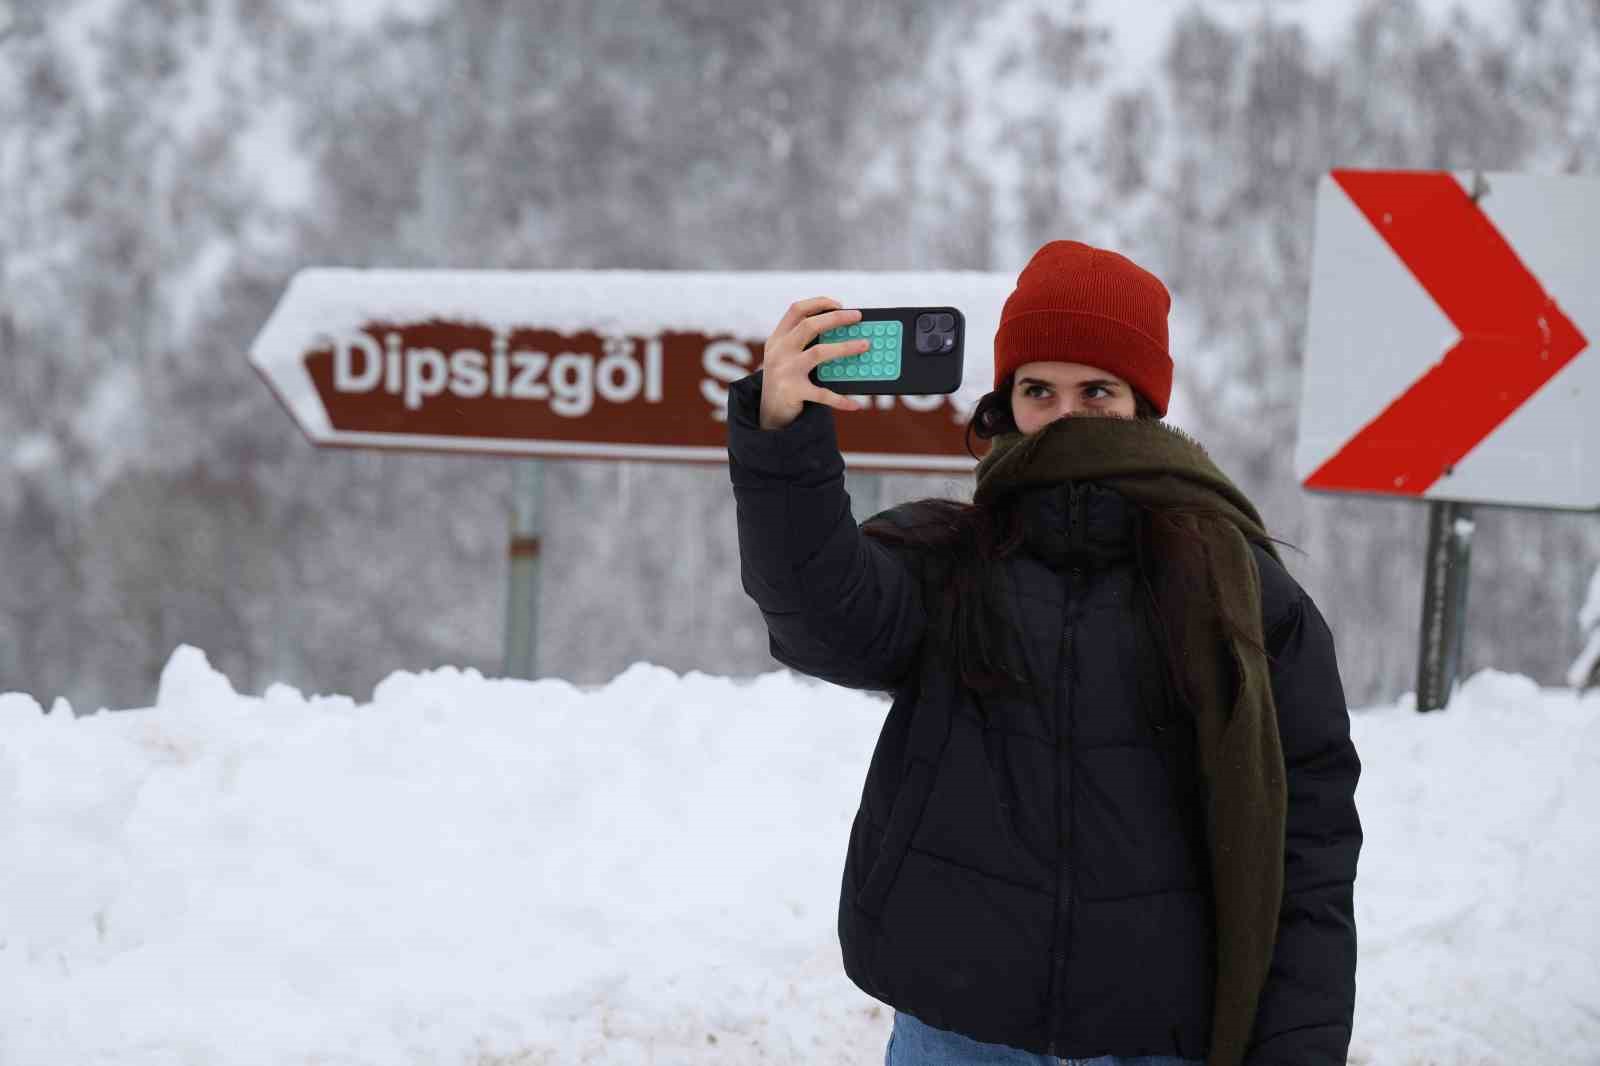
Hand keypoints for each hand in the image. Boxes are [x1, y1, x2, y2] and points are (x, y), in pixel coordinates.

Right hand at [758, 297, 871, 429]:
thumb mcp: (786, 356)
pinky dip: (840, 399)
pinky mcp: (792, 392)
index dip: (818, 303)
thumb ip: (804, 342)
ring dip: (845, 347)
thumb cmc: (786, 379)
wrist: (769, 412)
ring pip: (819, 352)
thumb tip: (844, 330)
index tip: (839, 304)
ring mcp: (784, 371)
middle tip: (857, 317)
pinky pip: (822, 394)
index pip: (796, 310)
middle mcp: (779, 351)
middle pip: (809, 325)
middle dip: (836, 318)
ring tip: (865, 345)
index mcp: (778, 338)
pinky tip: (855, 404)